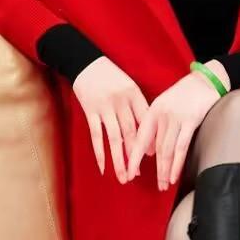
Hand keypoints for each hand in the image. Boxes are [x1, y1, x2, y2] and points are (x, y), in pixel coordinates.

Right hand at [72, 56, 149, 182]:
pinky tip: (103, 167)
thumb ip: (137, 106)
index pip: (146, 121)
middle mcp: (121, 102)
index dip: (150, 140)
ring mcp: (105, 107)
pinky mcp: (90, 111)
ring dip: (120, 160)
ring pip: (115, 139)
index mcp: (134, 94)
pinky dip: (100, 153)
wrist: (85, 62)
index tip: (154, 157)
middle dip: (136, 156)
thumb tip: (147, 132)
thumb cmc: (110, 76)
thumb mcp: (128, 85)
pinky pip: (96, 135)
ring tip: (124, 177)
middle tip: (138, 174)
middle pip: (132, 133)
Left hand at [125, 61, 229, 188]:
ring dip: (164, 171)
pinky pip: (181, 147)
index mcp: (152, 111)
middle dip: (153, 169)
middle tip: (151, 185)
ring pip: (166, 150)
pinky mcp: (191, 121)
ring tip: (163, 185)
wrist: (206, 79)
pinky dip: (176, 164)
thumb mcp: (165, 105)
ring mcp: (176, 118)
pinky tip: (173, 175)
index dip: (134, 157)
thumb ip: (156, 126)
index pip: (140, 138)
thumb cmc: (185, 93)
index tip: (130, 172)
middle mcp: (162, 115)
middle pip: (154, 148)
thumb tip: (151, 152)